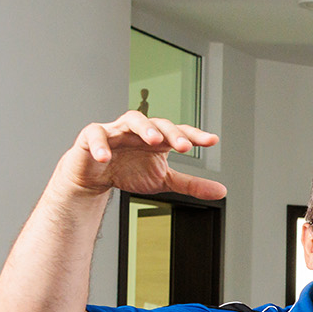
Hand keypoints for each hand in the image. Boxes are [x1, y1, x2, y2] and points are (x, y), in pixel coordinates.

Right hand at [57, 111, 222, 199]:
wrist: (94, 177)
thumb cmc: (128, 172)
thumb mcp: (163, 180)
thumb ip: (191, 184)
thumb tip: (221, 191)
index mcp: (157, 138)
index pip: (178, 132)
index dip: (195, 135)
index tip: (212, 141)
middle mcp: (139, 130)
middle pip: (158, 123)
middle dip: (171, 133)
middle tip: (184, 146)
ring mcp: (115, 131)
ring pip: (131, 120)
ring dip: (144, 128)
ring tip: (154, 140)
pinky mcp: (91, 137)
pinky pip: (96, 134)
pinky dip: (101, 144)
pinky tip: (107, 156)